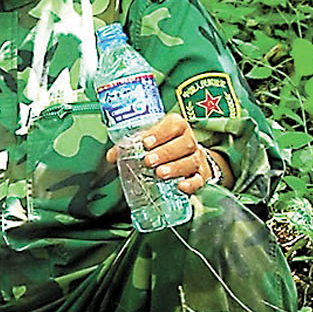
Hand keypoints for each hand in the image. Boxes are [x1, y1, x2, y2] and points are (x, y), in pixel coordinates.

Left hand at [106, 112, 226, 194]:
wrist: (187, 158)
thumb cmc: (163, 146)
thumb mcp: (148, 142)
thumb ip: (130, 146)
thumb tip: (112, 156)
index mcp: (177, 127)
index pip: (174, 125)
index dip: (161, 133)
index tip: (146, 143)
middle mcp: (189, 141)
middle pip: (184, 143)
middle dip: (165, 152)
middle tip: (149, 161)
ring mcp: (196, 159)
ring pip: (191, 161)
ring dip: (175, 168)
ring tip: (160, 174)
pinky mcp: (200, 176)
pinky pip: (199, 180)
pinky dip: (190, 184)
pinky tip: (180, 186)